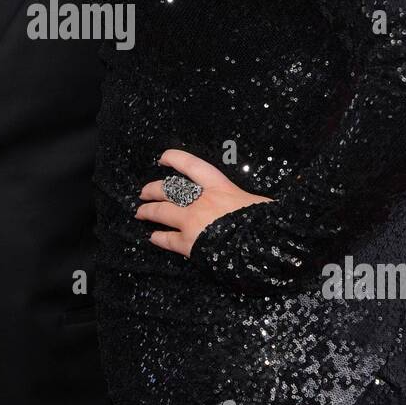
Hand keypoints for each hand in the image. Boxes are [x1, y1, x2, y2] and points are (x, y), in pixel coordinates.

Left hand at [136, 148, 272, 257]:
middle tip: (144, 192)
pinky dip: (158, 238)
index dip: (174, 159)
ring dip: (148, 211)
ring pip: (161, 212)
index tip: (162, 158)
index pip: (191, 165)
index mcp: (219, 186)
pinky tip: (152, 238)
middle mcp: (200, 200)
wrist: (260, 246)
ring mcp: (191, 221)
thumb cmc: (265, 222)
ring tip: (140, 212)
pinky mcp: (188, 244)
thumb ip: (245, 201)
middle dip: (153, 189)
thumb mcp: (259, 202)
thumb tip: (253, 205)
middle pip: (168, 189)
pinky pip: (167, 240)